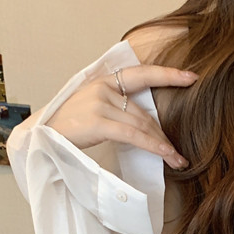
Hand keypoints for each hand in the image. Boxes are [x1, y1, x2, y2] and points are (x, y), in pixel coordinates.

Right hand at [44, 63, 197, 168]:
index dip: (168, 74)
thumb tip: (146, 123)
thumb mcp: (93, 109)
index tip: (191, 77)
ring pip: (142, 125)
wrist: (41, 137)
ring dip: (162, 145)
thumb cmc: (69, 127)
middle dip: (163, 135)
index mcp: (104, 81)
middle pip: (144, 113)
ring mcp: (100, 102)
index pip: (142, 73)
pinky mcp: (98, 121)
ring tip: (177, 161)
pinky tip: (166, 154)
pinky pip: (133, 134)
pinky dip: (153, 145)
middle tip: (179, 154)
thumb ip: (116, 107)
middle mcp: (103, 87)